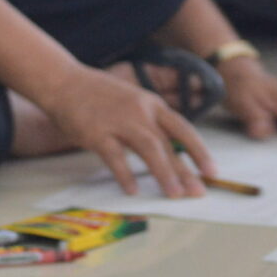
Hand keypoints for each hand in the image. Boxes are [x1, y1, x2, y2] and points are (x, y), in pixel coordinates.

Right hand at [35, 63, 211, 197]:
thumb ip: (150, 123)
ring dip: (164, 172)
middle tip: (199, 193)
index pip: (183, 129)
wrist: (64, 81)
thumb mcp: (133, 101)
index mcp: (152, 104)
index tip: (212, 172)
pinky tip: (133, 191)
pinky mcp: (97, 133)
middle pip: (169, 143)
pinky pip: (115, 157)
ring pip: (149, 148)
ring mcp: (119, 121)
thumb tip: (169, 153)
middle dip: (186, 170)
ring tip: (174, 195)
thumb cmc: (99, 96)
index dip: (200, 151)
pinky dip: (125, 174)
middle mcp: (140, 112)